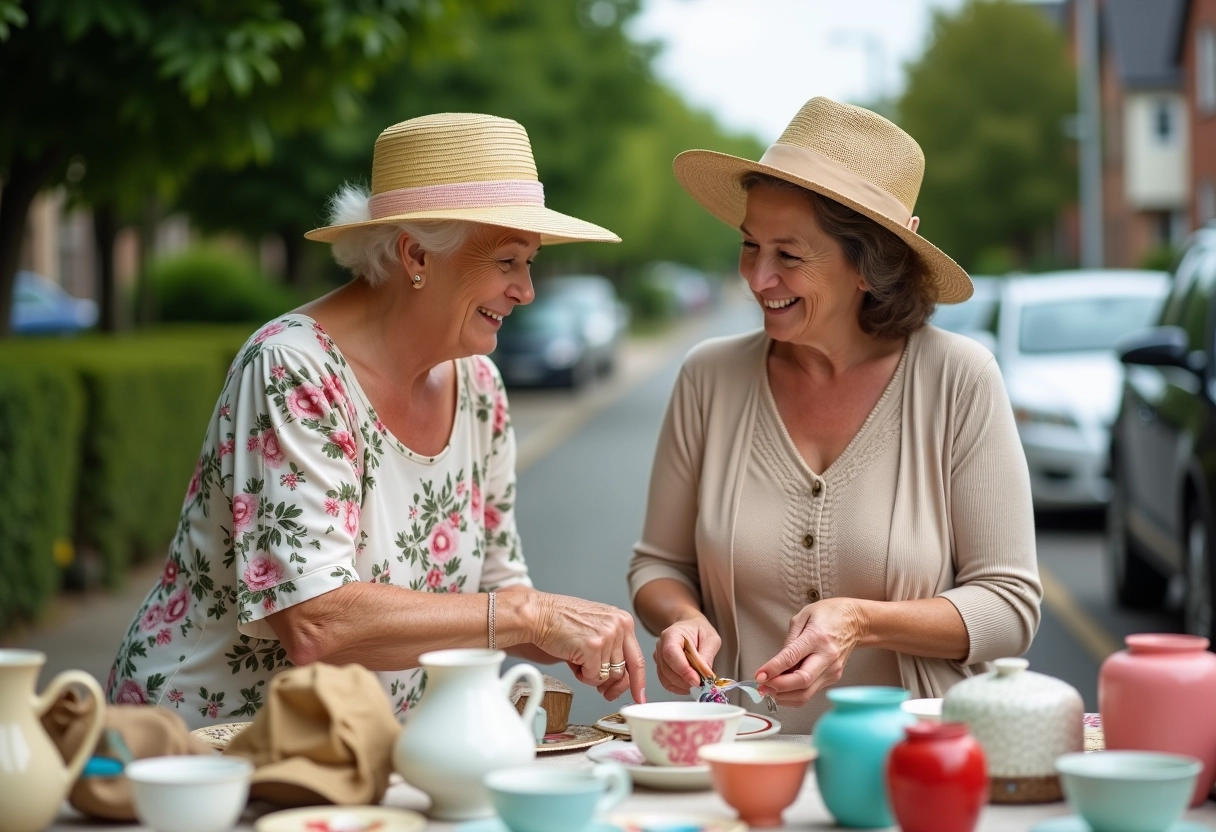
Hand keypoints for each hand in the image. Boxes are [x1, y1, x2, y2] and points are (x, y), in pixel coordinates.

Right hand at [530, 593, 645, 702]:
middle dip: (610, 684)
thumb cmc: (562, 621)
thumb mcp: (597, 628)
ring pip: (608, 676)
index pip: (637, 658)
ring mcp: (607, 636)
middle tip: (601, 689)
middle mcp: (619, 626)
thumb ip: (612, 649)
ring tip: (578, 660)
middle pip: (623, 671)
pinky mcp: (593, 647)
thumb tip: (619, 681)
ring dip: (591, 675)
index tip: (639, 696)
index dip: (638, 682)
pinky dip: (581, 675)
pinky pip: (593, 676)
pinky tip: (573, 660)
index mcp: (623, 621)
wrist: (540, 614)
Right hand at [654, 613, 720, 694]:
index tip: (697, 680)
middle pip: (667, 669)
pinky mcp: (661, 669)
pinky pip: (667, 683)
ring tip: (699, 683)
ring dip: (684, 686)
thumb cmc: (699, 630)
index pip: (671, 653)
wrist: (689, 627)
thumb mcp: (710, 638)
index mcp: (671, 634)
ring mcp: (659, 659)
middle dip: (686, 681)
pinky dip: (680, 688)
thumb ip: (708, 655)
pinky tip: (690, 685)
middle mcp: (661, 646)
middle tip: (703, 684)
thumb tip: (706, 674)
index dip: (683, 669)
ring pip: (666, 679)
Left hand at [754, 597, 866, 705]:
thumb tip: (777, 663)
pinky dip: (794, 693)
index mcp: (817, 637)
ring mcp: (833, 670)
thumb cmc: (829, 614)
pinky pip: (811, 692)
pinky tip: (784, 687)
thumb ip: (789, 640)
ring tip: (769, 689)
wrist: (855, 621)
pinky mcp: (834, 678)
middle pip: (802, 681)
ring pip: (806, 693)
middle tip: (762, 686)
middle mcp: (827, 656)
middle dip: (778, 688)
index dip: (773, 669)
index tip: (759, 675)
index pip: (791, 657)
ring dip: (784, 696)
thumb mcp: (803, 616)